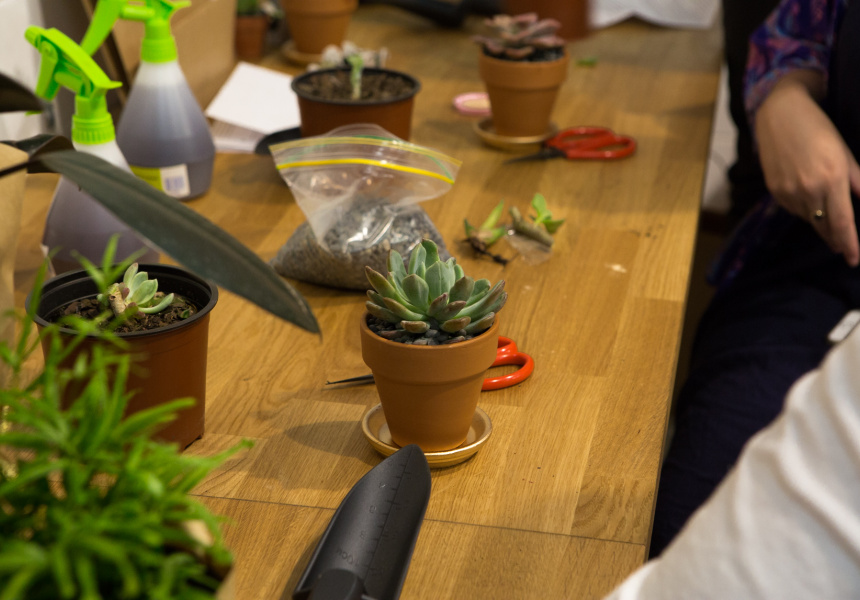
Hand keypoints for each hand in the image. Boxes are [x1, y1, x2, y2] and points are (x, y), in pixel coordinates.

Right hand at [755, 70, 859, 266]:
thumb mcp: (844, 155)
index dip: (849, 244)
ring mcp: (788, 191)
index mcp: (831, 179)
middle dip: (835, 239)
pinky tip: (808, 201)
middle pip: (823, 226)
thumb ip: (857, 182)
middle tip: (844, 250)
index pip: (842, 222)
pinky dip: (803, 210)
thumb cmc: (819, 129)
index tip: (853, 259)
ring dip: (819, 223)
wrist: (780, 114)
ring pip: (807, 219)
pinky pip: (793, 209)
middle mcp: (808, 189)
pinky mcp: (774, 190)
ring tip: (826, 219)